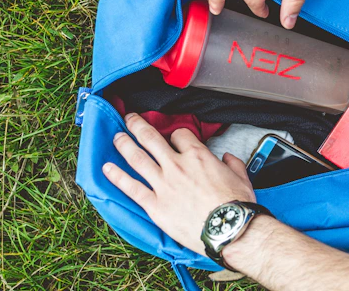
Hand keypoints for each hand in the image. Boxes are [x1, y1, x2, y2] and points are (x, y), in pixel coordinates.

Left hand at [102, 113, 255, 254]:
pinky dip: (117, 176)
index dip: (176, 134)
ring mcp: (163, 185)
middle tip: (129, 119)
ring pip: (137, 158)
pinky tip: (107, 168)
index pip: (180, 135)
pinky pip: (131, 188)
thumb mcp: (241, 176)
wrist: (230, 229)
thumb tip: (228, 158)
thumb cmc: (237, 205)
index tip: (173, 138)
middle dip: (138, 126)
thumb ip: (232, 163)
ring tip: (116, 136)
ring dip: (124, 144)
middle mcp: (177, 165)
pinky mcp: (156, 206)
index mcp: (198, 156)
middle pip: (151, 138)